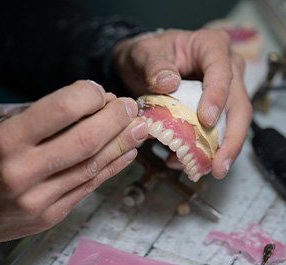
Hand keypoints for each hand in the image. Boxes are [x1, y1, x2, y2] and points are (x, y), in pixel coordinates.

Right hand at [0, 80, 147, 254]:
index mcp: (5, 141)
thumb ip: (45, 119)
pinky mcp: (50, 215)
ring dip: (122, 143)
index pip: (61, 109)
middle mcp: (22, 172)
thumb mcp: (1, 129)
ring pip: (93, 165)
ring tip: (138, 127)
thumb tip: (92, 106)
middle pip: (86, 140)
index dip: (88, 95)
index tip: (98, 91)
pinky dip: (112, 167)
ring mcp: (38, 199)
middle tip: (128, 106)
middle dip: (115, 118)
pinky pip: (89, 186)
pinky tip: (127, 152)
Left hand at [113, 29, 251, 177]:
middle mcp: (225, 69)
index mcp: (211, 47)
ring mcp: (223, 91)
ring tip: (208, 170)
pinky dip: (204, 150)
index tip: (205, 120)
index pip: (221, 72)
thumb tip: (168, 84)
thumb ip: (154, 65)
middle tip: (219, 164)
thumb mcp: (144, 54)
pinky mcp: (214, 109)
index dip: (216, 97)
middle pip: (237, 104)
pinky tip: (188, 163)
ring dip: (221, 150)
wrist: (141, 64)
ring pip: (232, 123)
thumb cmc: (146, 54)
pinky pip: (215, 132)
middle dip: (231, 137)